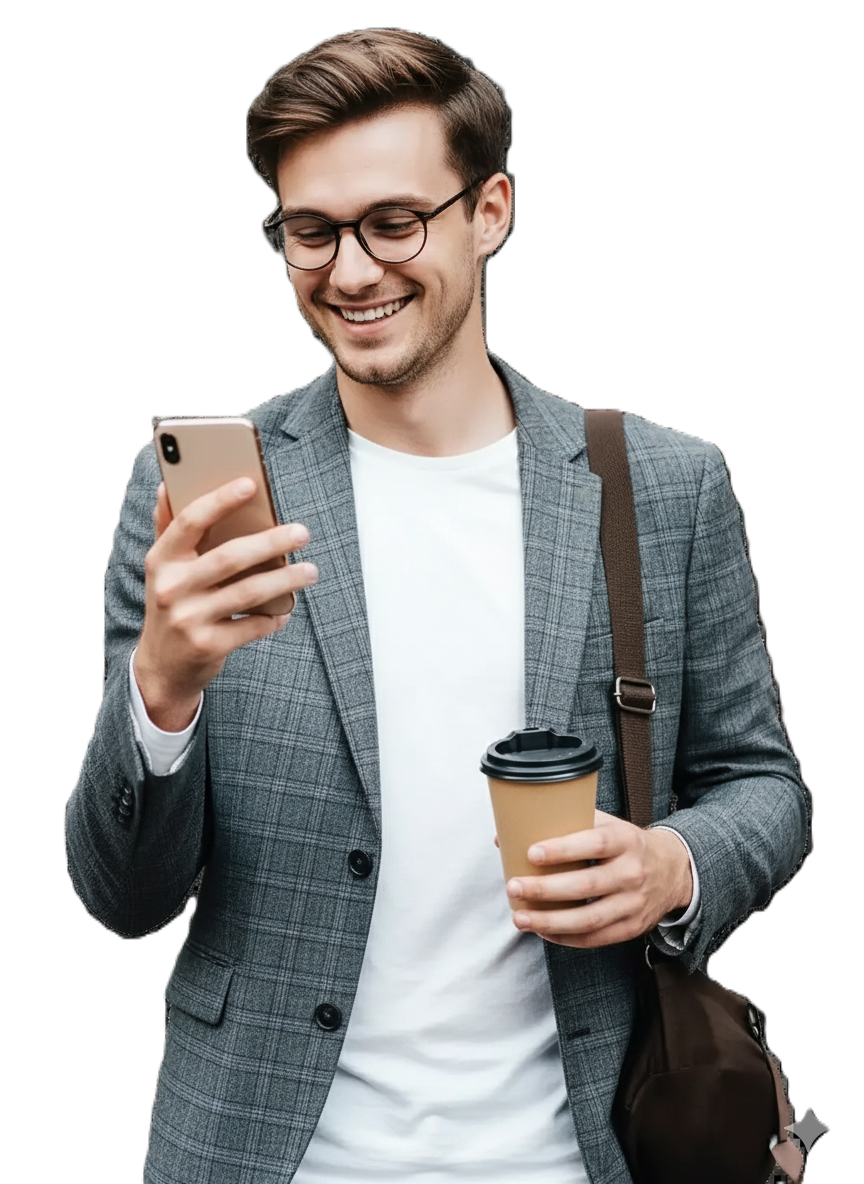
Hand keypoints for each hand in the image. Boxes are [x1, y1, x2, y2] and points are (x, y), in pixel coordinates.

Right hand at [133, 478, 317, 730]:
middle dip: (271, 542)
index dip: (219, 500)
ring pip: (249, 592)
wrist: (161, 667)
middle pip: (229, 557)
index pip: (190, 521)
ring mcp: (190, 619)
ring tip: (310, 571)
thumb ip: (168, 527)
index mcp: (162, 560)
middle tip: (301, 533)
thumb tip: (167, 485)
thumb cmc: (172, 604)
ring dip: (285, 579)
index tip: (250, 484)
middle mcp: (172, 588)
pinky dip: (276, 616)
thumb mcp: (163, 568)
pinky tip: (287, 609)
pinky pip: (254, 625)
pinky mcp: (209, 646)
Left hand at [495, 811, 692, 948]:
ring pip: (588, 919)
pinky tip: (543, 931)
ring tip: (521, 917)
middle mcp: (632, 872)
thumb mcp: (608, 825)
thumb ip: (567, 825)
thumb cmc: (626, 844)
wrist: (673, 870)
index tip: (531, 853)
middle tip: (514, 887)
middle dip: (545, 890)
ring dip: (550, 921)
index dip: (562, 850)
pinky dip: (566, 938)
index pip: (594, 844)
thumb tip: (510, 835)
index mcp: (625, 840)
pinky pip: (595, 938)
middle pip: (585, 886)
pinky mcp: (632, 927)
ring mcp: (633, 903)